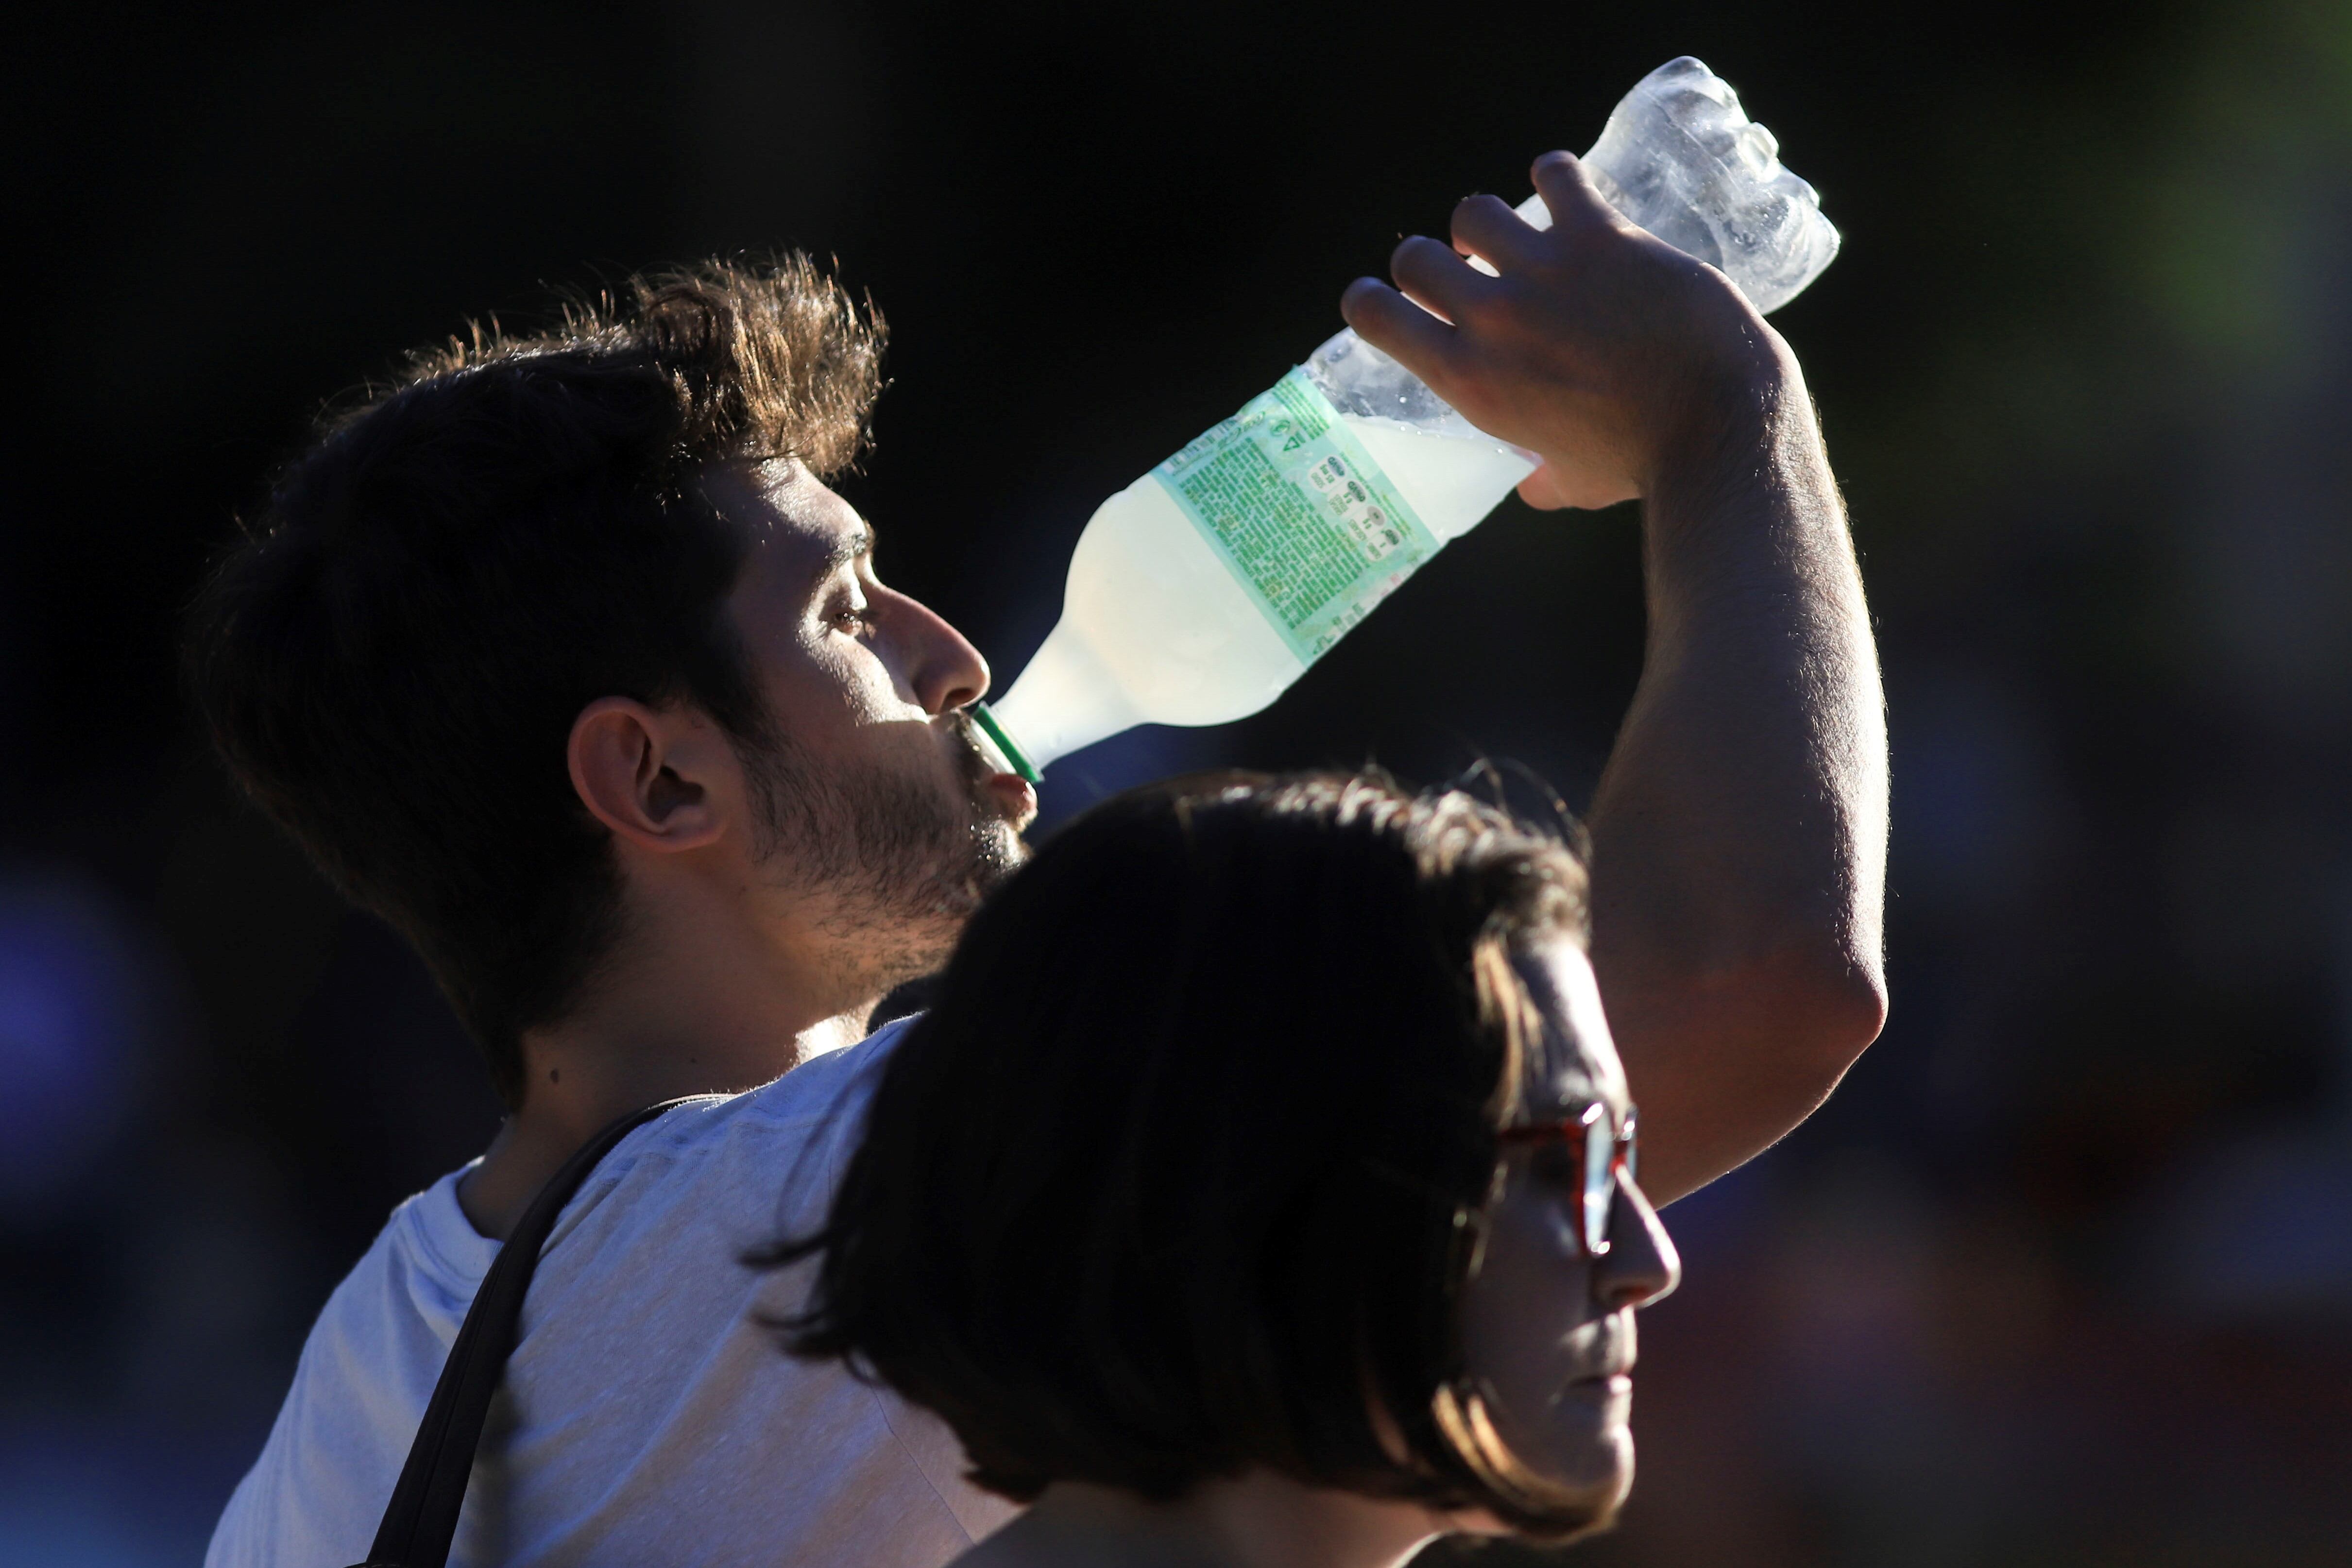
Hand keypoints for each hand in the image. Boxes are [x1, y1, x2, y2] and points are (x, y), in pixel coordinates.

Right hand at [1340, 152, 1793, 508]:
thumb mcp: (1575, 481)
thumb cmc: (1645, 462)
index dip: (1370, 300)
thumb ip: (1544, 477)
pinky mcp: (1600, 235)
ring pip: (1473, 212)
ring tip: (1511, 236)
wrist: (1717, 424)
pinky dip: (1552, 177)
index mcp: (1469, 380)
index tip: (1386, 299)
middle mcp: (1492, 318)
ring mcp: (1544, 270)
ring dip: (1484, 224)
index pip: (1375, 315)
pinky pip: (1555, 175)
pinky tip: (1562, 189)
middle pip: (1415, 256)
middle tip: (1460, 271)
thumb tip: (1533, 488)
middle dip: (1429, 262)